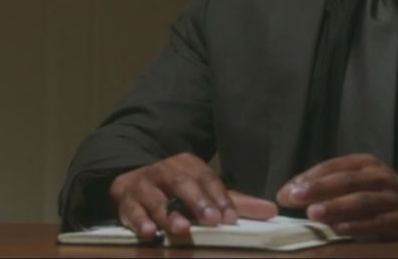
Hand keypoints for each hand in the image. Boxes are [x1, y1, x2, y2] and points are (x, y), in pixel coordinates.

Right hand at [110, 152, 276, 239]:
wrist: (131, 182)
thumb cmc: (175, 191)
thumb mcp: (204, 193)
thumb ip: (235, 203)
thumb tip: (272, 211)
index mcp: (188, 165)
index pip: (207, 177)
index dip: (219, 197)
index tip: (230, 218)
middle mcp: (165, 171)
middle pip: (182, 183)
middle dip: (197, 201)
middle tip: (211, 220)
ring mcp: (144, 185)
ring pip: (156, 197)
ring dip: (168, 214)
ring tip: (181, 229)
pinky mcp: (125, 200)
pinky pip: (131, 209)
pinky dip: (139, 221)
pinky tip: (149, 233)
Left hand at [275, 154, 397, 239]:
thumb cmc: (378, 193)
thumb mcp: (357, 181)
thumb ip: (329, 186)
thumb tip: (291, 193)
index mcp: (364, 163)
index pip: (332, 166)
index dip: (308, 178)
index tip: (286, 191)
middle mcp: (378, 176)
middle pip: (345, 180)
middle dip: (317, 189)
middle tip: (294, 197)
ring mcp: (391, 196)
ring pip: (361, 200)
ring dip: (336, 206)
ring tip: (313, 213)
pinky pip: (377, 222)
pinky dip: (358, 226)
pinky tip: (340, 229)